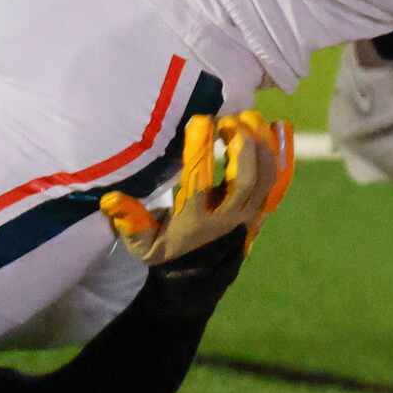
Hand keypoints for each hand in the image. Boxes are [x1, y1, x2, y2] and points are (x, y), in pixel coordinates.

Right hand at [101, 111, 296, 263]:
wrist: (199, 276)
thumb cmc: (166, 250)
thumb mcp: (142, 243)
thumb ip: (128, 220)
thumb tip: (109, 197)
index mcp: (195, 221)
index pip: (200, 182)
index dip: (201, 151)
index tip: (200, 121)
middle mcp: (228, 217)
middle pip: (245, 180)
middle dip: (241, 146)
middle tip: (229, 119)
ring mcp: (250, 214)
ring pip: (267, 178)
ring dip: (262, 145)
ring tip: (248, 116)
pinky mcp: (263, 209)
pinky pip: (281, 181)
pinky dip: (284, 153)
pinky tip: (281, 126)